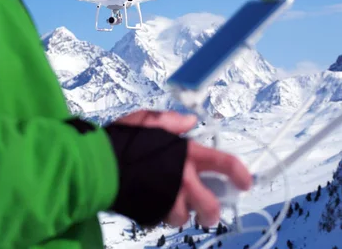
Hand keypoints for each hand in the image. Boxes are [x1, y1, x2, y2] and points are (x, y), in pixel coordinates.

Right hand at [114, 109, 252, 226]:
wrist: (96, 164)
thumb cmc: (122, 140)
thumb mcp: (147, 121)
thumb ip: (171, 122)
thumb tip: (189, 122)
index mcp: (187, 153)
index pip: (224, 163)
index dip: (240, 174)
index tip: (245, 182)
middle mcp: (182, 179)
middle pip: (210, 206)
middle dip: (213, 212)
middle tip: (210, 212)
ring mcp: (167, 199)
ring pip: (185, 218)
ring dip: (182, 214)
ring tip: (174, 206)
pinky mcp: (151, 213)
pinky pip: (162, 220)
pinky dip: (161, 214)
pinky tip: (155, 203)